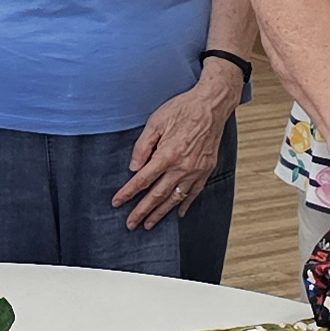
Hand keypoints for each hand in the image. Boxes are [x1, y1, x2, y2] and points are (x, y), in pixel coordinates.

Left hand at [114, 76, 238, 229]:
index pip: (142, 180)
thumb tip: (134, 167)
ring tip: (149, 224)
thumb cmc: (183, 110)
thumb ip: (143, 146)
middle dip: (142, 211)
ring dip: (161, 213)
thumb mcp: (156, 122)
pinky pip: (194, 193)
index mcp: (167, 155)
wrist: (212, 105)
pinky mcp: (206, 170)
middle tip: (131, 224)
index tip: (117, 202)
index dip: (128, 193)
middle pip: (157, 195)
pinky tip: (177, 213)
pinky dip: (185, 204)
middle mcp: (182, 167)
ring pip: (175, 198)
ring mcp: (196, 171)